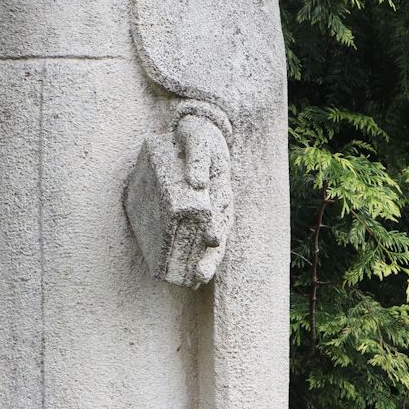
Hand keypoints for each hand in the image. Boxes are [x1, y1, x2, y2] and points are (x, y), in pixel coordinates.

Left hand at [174, 114, 232, 285]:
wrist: (198, 130)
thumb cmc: (197, 137)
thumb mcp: (197, 141)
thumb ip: (197, 159)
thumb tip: (196, 184)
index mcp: (221, 186)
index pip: (221, 210)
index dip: (216, 226)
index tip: (211, 240)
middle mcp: (220, 201)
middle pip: (219, 233)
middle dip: (211, 256)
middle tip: (200, 274)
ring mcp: (211, 208)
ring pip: (213, 239)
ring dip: (206, 260)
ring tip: (197, 279)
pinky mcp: (199, 210)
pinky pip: (198, 234)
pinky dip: (194, 251)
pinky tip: (186, 268)